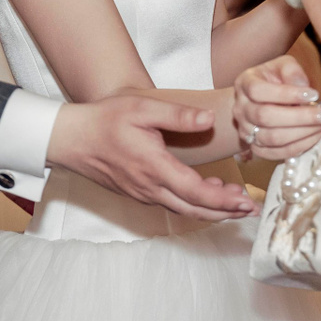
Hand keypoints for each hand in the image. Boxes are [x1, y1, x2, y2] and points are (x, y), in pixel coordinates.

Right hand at [48, 95, 256, 220]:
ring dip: (209, 209)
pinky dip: (191, 203)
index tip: (245, 202)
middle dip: (225, 212)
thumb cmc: (104, 120)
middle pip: (194, 209)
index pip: (197, 193)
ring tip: (233, 203)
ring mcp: (142, 193)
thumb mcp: (142, 108)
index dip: (224, 202)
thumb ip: (177, 116)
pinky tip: (202, 192)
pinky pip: (170, 203)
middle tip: (249, 209)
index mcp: (155, 167)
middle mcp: (150, 187)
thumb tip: (210, 120)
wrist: (70, 138)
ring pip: (182, 209)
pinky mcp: (136, 192)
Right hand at [233, 55, 320, 161]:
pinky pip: (276, 153)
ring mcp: (246, 131)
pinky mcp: (256, 148)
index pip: (259, 91)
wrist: (260, 101)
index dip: (286, 94)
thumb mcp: (283, 65)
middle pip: (265, 117)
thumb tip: (303, 87)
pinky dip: (299, 147)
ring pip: (272, 138)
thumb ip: (292, 71)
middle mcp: (240, 109)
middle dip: (301, 117)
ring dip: (303, 133)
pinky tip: (316, 136)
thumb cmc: (275, 79)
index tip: (314, 94)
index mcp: (244, 84)